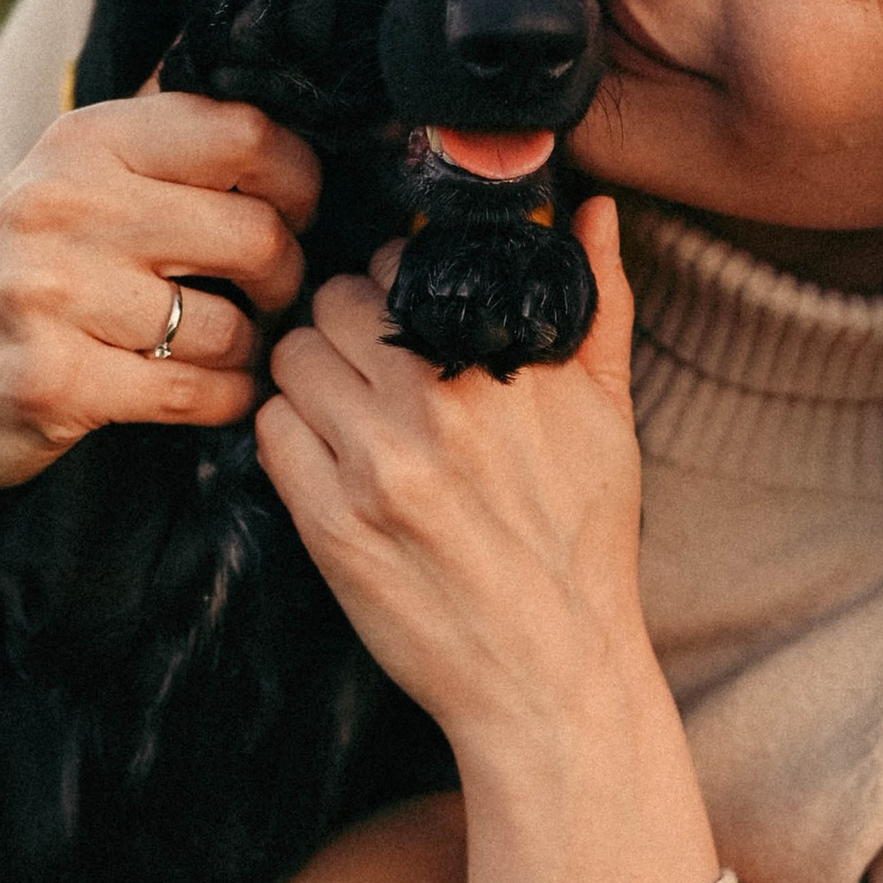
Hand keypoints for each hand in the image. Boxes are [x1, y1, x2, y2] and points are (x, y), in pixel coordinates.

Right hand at [0, 94, 317, 766]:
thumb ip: (155, 141)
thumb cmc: (15, 284)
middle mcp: (61, 204)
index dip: (299, 178)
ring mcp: (50, 295)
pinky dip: (224, 401)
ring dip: (250, 351)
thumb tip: (276, 84)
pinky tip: (210, 395)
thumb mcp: (63, 185)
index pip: (244, 131)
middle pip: (256, 232)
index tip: (299, 212)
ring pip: (232, 325)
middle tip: (275, 297)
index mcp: (81, 140)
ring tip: (231, 351)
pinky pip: (195, 393)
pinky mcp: (53, 382)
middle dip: (287, 277)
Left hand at [257, 195, 644, 751]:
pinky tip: (329, 458)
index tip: (410, 312)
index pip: (407, 258)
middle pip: (336, 298)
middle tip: (369, 359)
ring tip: (346, 409)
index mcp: (508, 364)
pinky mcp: (331, 525)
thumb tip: (589, 207)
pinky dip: (289, 433)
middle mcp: (440, 405)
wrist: (553, 675)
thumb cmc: (584, 544)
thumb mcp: (611, 416)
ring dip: (310, 372)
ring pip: (292, 355)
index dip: (399, 279)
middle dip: (346, 319)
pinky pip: (270, 429)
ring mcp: (379, 465)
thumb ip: (599, 301)